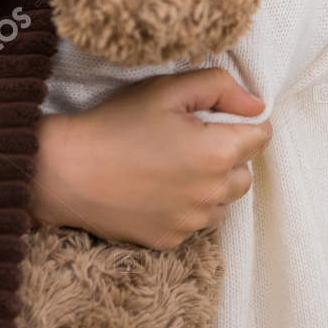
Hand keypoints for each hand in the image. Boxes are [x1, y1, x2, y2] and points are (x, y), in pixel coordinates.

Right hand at [31, 68, 271, 250]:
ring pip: (223, 201)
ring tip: (173, 165)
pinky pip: (195, 221)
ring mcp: (191, 222)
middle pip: (246, 172)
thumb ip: (220, 87)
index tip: (215, 116)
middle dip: (229, 154)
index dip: (242, 120)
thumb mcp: (167, 89)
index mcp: (217, 152)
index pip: (261, 135)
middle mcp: (212, 193)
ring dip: (211, 184)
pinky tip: (156, 188)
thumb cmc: (116, 124)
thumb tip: (256, 104)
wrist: (66, 172)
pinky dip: (186, 206)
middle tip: (190, 139)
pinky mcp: (170, 240)